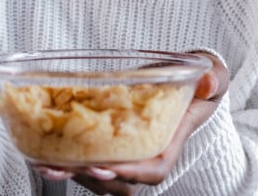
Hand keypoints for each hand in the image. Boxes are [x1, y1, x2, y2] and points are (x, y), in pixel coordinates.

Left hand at [36, 52, 229, 194]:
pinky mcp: (109, 144)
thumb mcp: (213, 74)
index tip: (106, 165)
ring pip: (101, 177)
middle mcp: (147, 154)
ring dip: (73, 173)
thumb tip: (208, 84)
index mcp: (171, 140)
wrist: (188, 80)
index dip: (130, 172)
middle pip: (121, 182)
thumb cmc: (199, 82)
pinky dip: (65, 160)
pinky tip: (43, 151)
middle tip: (67, 166)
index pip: (154, 168)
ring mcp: (127, 152)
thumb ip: (214, 78)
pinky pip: (88, 162)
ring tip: (47, 163)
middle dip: (93, 179)